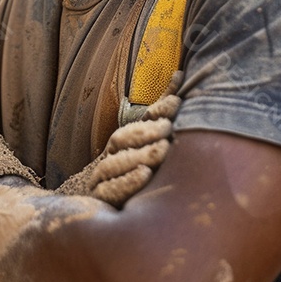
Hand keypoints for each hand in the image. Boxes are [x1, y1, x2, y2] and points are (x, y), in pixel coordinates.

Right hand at [58, 72, 182, 206]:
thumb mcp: (150, 138)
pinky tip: (146, 175)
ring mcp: (101, 178)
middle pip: (121, 139)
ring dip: (140, 155)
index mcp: (122, 141)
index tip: (176, 103)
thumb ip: (161, 110)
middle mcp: (109, 157)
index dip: (156, 111)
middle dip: (145, 132)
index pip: (137, 121)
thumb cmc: (135, 169)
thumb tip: (179, 74)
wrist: (101, 207)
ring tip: (163, 150)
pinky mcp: (101, 201)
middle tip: (168, 128)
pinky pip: (110, 190)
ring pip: (115, 164)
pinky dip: (128, 182)